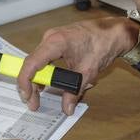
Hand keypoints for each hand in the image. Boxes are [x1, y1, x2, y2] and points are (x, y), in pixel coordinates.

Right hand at [18, 18, 139, 113]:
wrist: (114, 32)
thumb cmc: (102, 44)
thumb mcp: (87, 72)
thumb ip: (74, 91)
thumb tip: (67, 108)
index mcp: (55, 42)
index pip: (31, 63)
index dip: (25, 82)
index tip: (27, 96)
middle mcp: (50, 38)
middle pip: (32, 64)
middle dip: (32, 85)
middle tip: (34, 102)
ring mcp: (52, 38)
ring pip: (38, 62)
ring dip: (39, 79)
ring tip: (41, 95)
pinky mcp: (57, 41)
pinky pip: (45, 58)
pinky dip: (46, 71)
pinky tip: (51, 83)